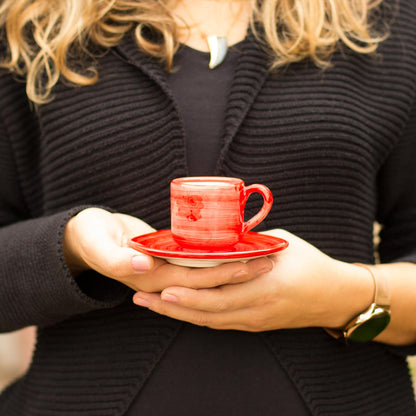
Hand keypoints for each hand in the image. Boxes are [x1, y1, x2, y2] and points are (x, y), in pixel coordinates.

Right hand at [63, 207, 273, 292]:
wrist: (84, 237)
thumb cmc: (89, 236)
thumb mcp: (96, 244)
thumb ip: (116, 259)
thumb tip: (143, 267)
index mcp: (147, 279)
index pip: (191, 281)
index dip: (219, 274)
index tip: (247, 264)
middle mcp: (161, 280)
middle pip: (206, 281)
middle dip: (236, 273)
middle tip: (267, 262)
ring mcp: (166, 272)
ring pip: (206, 275)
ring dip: (232, 269)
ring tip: (262, 259)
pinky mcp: (168, 260)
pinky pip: (198, 264)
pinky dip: (218, 260)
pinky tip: (237, 252)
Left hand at [132, 229, 374, 331]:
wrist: (334, 296)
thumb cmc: (310, 264)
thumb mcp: (280, 246)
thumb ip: (249, 243)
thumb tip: (220, 237)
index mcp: (264, 285)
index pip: (217, 292)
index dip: (187, 291)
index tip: (160, 283)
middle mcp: (256, 308)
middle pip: (205, 311)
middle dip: (171, 306)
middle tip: (142, 297)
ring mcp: (254, 320)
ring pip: (209, 320)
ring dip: (178, 313)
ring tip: (151, 305)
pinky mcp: (254, 324)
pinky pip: (219, 322)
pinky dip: (196, 316)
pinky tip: (178, 310)